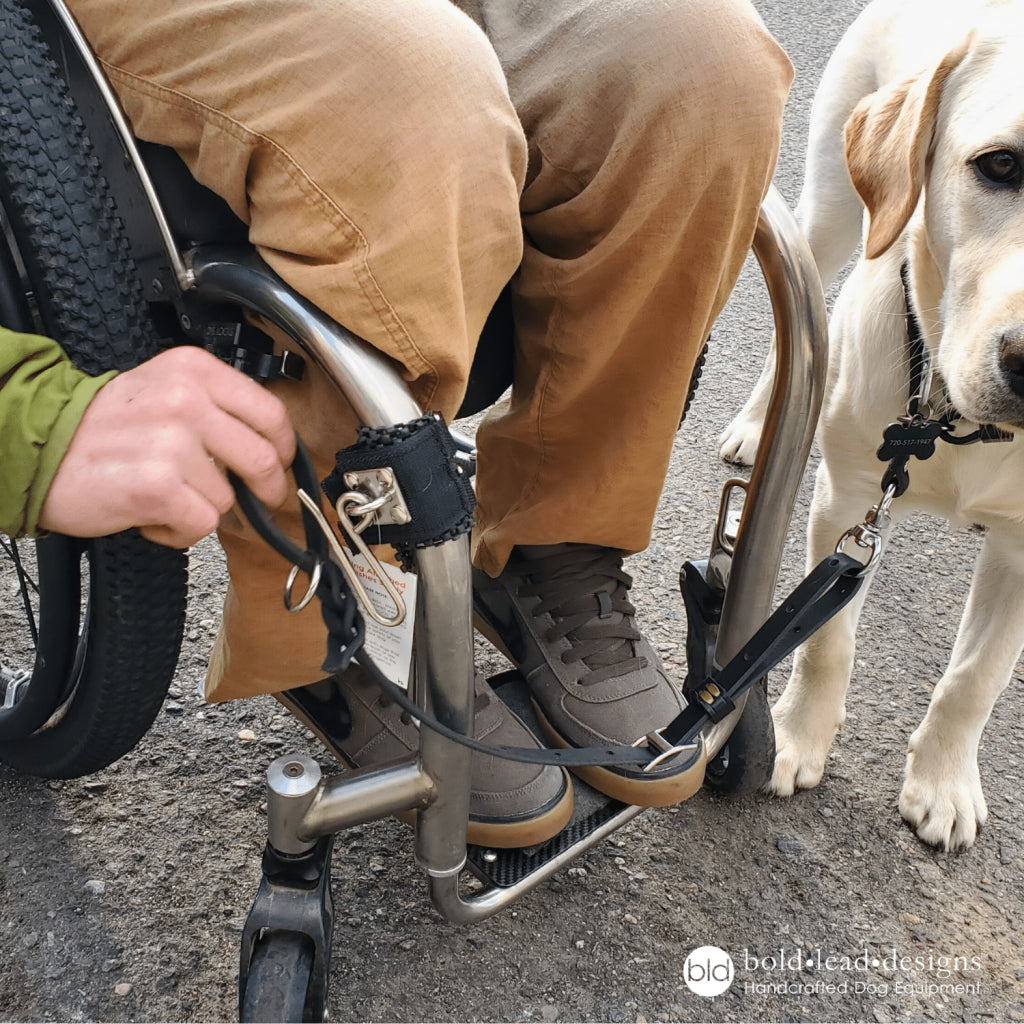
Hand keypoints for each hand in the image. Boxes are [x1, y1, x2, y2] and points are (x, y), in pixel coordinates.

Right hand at [39, 346, 295, 547]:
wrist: (37, 447)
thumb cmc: (102, 427)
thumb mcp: (163, 389)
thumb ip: (216, 407)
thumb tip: (270, 444)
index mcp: (194, 371)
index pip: (271, 413)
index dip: (285, 448)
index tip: (282, 463)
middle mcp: (187, 401)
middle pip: (264, 458)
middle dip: (266, 488)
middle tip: (257, 498)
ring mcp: (173, 444)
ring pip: (229, 497)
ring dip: (201, 508)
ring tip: (166, 495)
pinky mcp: (158, 486)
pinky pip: (202, 523)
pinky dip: (179, 530)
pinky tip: (154, 515)